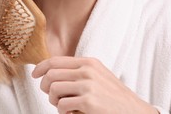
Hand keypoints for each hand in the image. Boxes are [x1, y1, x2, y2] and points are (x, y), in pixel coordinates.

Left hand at [32, 56, 157, 113]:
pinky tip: (71, 113)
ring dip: (53, 101)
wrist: (136, 112)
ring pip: (53, 89)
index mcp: (88, 62)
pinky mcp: (89, 102)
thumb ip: (78, 71)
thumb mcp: (98, 76)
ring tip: (62, 106)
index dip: (40, 67)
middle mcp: (87, 71)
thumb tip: (51, 72)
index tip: (34, 74)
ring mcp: (88, 85)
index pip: (55, 61)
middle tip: (51, 97)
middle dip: (45, 87)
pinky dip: (62, 112)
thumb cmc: (114, 97)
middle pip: (50, 75)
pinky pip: (61, 105)